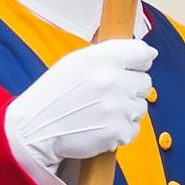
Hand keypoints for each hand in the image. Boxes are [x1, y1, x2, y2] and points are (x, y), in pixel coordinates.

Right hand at [1, 35, 156, 184]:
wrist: (34, 131)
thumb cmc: (54, 96)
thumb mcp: (75, 63)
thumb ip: (111, 54)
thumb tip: (150, 55)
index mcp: (101, 59)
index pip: (142, 53)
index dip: (138, 63)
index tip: (128, 70)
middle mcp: (112, 81)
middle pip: (145, 83)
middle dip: (129, 90)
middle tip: (104, 98)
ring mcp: (117, 108)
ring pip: (140, 108)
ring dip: (125, 112)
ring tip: (99, 115)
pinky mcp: (118, 132)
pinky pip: (133, 130)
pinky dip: (120, 132)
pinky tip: (100, 128)